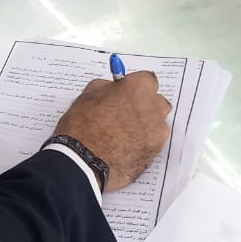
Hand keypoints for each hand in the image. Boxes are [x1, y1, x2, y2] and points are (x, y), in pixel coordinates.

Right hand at [55, 73, 170, 193]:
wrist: (83, 161)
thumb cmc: (82, 128)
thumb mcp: (88, 96)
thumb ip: (107, 88)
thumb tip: (113, 89)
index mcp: (138, 88)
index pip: (147, 80)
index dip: (134, 88)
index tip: (126, 94)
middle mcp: (154, 107)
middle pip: (156, 102)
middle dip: (144, 106)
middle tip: (124, 114)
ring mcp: (157, 131)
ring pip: (156, 124)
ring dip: (145, 125)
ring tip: (123, 135)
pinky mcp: (156, 151)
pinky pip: (153, 142)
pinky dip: (143, 143)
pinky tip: (125, 148)